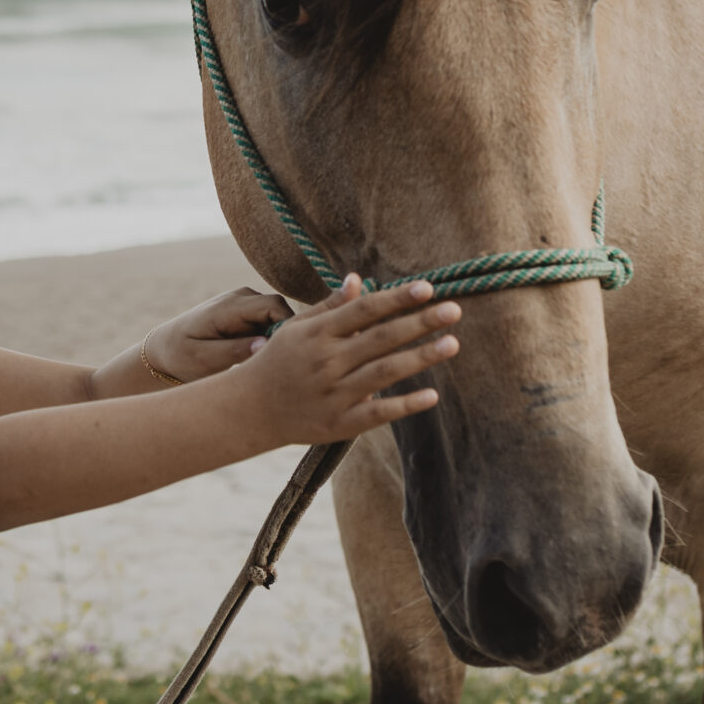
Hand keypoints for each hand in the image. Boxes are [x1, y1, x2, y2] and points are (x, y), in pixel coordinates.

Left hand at [142, 286, 296, 384]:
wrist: (164, 349)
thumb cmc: (182, 356)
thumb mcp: (204, 359)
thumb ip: (234, 351)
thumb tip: (265, 343)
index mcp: (228, 307)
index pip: (273, 306)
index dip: (287, 327)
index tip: (283, 353)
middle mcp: (239, 297)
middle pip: (279, 309)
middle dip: (283, 333)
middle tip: (273, 361)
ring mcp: (243, 301)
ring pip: (276, 314)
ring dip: (275, 336)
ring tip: (260, 360)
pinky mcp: (245, 311)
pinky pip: (268, 320)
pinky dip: (269, 336)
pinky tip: (256, 355)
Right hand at [231, 276, 459, 445]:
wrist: (249, 410)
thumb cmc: (278, 363)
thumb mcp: (296, 329)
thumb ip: (330, 307)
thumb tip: (357, 279)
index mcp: (318, 334)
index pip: (364, 311)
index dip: (396, 298)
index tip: (427, 288)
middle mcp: (327, 362)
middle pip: (379, 338)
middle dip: (418, 323)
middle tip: (454, 310)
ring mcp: (334, 394)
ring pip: (383, 372)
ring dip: (420, 358)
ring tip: (453, 344)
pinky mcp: (339, 423)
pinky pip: (377, 414)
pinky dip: (404, 405)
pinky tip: (432, 396)